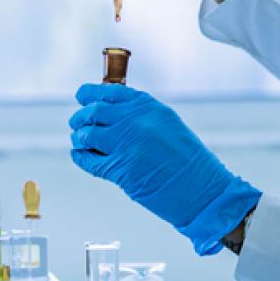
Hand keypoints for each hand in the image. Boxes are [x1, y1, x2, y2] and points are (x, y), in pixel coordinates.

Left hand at [69, 83, 261, 255]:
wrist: (203, 189)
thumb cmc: (190, 161)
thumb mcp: (168, 125)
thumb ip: (141, 116)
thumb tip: (114, 114)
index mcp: (147, 107)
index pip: (109, 91)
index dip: (90, 94)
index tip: (82, 96)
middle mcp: (134, 121)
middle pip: (93, 112)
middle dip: (81, 117)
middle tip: (77, 123)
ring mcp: (125, 145)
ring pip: (87, 134)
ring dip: (79, 137)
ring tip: (79, 140)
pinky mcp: (120, 170)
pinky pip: (89, 160)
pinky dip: (80, 157)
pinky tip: (80, 155)